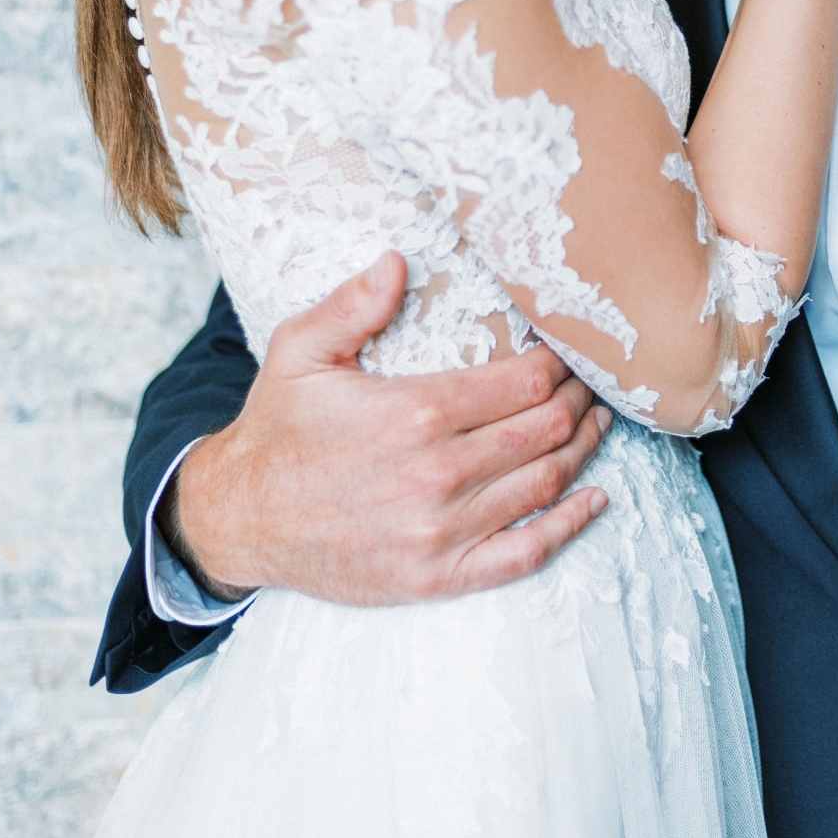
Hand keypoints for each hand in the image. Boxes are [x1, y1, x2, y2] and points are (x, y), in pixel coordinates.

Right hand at [167, 253, 611, 606]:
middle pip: (545, 429)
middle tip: (590, 384)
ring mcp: (442, 532)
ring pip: (546, 483)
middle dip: (578, 401)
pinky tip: (595, 498)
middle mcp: (438, 474)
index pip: (524, 382)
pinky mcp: (439, 576)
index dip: (558, 364)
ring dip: (583, 450)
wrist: (240, 519)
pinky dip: (570, 525)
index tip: (567, 352)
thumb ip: (352, 305)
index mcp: (415, 412)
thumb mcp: (300, 352)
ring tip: (597, 424)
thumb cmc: (278, 430)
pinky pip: (526, 552)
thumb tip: (398, 261)